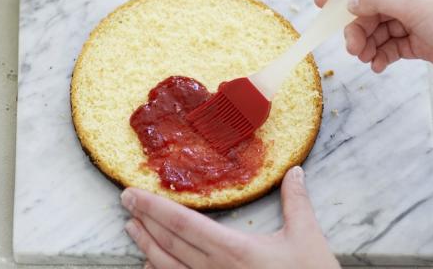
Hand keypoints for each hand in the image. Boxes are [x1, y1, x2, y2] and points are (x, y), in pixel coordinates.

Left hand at [121, 166, 338, 268]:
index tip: (132, 194)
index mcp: (234, 251)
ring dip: (147, 247)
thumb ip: (297, 204)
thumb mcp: (308, 240)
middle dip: (145, 220)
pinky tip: (150, 267)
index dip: (154, 207)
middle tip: (125, 201)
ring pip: (169, 268)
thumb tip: (294, 172)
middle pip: (170, 243)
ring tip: (131, 229)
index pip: (184, 223)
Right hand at [315, 0, 432, 88]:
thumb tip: (351, 2)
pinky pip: (392, 46)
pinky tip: (379, 66)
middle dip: (356, 25)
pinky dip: (382, 55)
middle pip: (370, 5)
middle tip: (352, 47)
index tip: (322, 3)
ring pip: (379, 27)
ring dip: (367, 43)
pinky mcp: (425, 42)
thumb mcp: (420, 6)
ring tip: (366, 58)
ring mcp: (419, 19)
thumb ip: (380, 0)